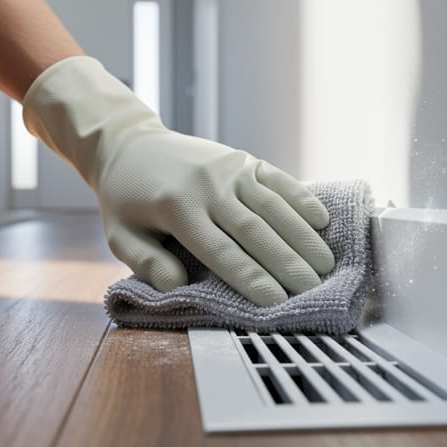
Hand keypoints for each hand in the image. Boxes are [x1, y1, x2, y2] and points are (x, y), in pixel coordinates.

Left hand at [22, 57, 333, 305]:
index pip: (221, 251)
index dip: (250, 278)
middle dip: (286, 263)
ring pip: (273, 206)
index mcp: (177, 208)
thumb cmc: (126, 199)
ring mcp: (229, 169)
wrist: (130, 144)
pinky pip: (278, 180)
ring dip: (302, 236)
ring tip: (326, 264)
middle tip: (313, 290)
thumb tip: (178, 285)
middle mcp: (209, 186)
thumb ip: (146, 262)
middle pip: (255, 231)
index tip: (276, 302)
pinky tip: (322, 221)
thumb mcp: (120, 235)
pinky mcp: (242, 159)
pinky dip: (302, 199)